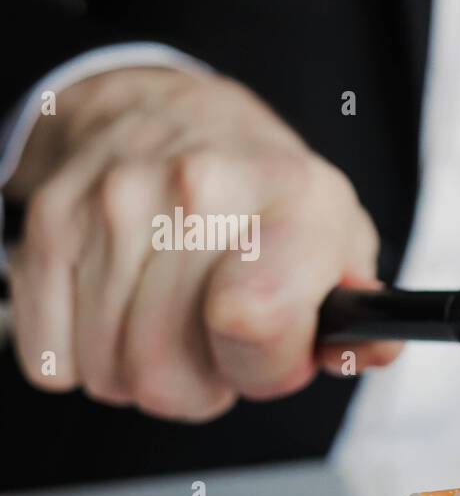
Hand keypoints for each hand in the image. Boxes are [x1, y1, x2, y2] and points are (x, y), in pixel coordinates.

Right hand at [4, 66, 400, 420]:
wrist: (169, 110)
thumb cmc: (265, 193)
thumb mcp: (339, 237)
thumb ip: (360, 314)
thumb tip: (373, 352)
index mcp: (291, 198)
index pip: (254, 323)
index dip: (266, 368)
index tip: (274, 349)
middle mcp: (198, 191)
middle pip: (168, 372)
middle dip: (202, 384)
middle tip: (218, 345)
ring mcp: (113, 203)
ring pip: (110, 373)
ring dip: (144, 374)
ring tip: (175, 325)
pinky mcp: (49, 223)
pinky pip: (53, 354)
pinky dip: (84, 357)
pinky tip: (122, 316)